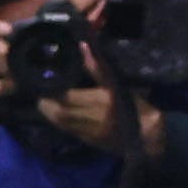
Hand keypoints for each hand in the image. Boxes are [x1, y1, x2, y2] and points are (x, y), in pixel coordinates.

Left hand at [35, 71, 164, 157]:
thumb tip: (83, 46)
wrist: (147, 136)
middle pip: (61, 112)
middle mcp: (93, 117)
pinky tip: (56, 116)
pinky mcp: (90, 141)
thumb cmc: (135, 106)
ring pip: (62, 123)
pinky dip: (59, 123)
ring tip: (44, 104)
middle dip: (47, 105)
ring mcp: (90, 132)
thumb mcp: (118, 83)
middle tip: (41, 95)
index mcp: (101, 100)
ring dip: (50, 114)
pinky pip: (69, 131)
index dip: (52, 92)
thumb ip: (98, 67)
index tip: (45, 83)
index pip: (68, 97)